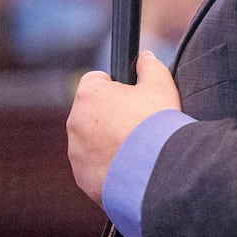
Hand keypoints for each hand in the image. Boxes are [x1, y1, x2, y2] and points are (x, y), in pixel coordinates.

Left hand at [67, 51, 180, 205]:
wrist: (157, 171)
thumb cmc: (157, 124)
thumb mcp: (161, 85)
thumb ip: (150, 66)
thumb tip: (145, 58)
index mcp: (89, 94)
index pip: (95, 80)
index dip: (115, 86)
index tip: (132, 97)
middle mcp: (75, 122)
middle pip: (92, 113)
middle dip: (111, 116)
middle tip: (138, 125)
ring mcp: (76, 153)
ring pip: (91, 142)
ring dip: (108, 143)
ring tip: (137, 150)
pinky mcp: (83, 177)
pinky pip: (94, 168)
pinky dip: (109, 167)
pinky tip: (131, 168)